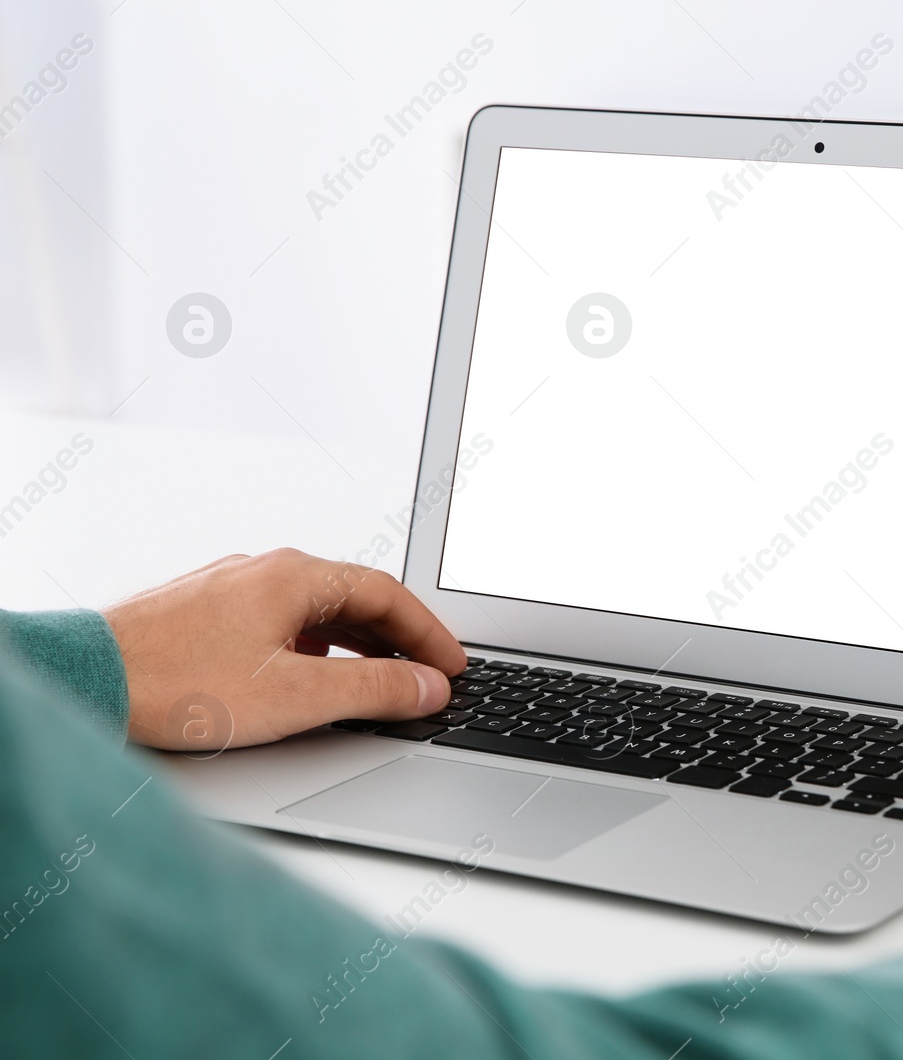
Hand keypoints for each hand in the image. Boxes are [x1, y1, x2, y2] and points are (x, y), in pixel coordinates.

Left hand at [104, 549, 466, 749]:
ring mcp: (232, 589)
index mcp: (295, 576)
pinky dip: (317, 648)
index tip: (452, 665)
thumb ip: (373, 690)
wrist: (85, 681)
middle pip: (355, 598)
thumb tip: (427, 686)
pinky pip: (282, 622)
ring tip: (382, 681)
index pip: (388, 595)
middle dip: (399, 639)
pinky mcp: (206, 614)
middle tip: (428, 676)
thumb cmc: (175, 683)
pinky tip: (311, 679)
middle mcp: (265, 571)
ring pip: (317, 611)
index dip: (429, 634)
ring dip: (358, 645)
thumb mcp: (295, 696)